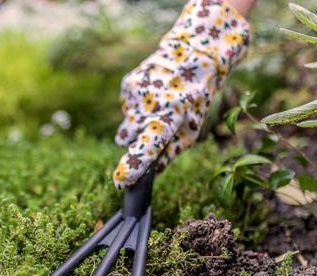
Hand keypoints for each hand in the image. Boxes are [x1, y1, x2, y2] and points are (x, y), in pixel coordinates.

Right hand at [113, 0, 249, 188]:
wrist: (192, 54)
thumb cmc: (196, 98)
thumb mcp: (193, 128)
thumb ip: (172, 152)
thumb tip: (155, 173)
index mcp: (170, 118)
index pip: (148, 147)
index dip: (133, 166)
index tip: (120, 181)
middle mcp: (149, 107)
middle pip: (126, 139)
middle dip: (134, 140)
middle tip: (154, 128)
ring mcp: (135, 95)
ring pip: (124, 124)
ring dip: (136, 123)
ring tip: (156, 108)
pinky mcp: (127, 85)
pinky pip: (125, 108)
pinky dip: (136, 107)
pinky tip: (152, 95)